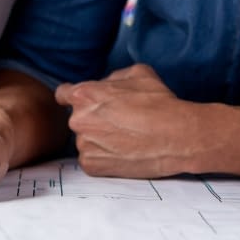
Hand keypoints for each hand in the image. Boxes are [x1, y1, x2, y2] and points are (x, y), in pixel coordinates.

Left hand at [55, 63, 206, 177]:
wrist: (176, 137)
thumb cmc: (159, 102)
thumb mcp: (137, 73)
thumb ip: (112, 77)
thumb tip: (104, 85)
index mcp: (84, 94)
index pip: (63, 94)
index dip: (74, 97)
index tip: (85, 103)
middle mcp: (78, 120)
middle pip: (77, 119)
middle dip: (92, 119)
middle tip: (117, 122)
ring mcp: (84, 145)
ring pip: (86, 140)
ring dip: (98, 139)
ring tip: (125, 138)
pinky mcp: (92, 166)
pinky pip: (92, 159)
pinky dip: (104, 156)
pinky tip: (123, 152)